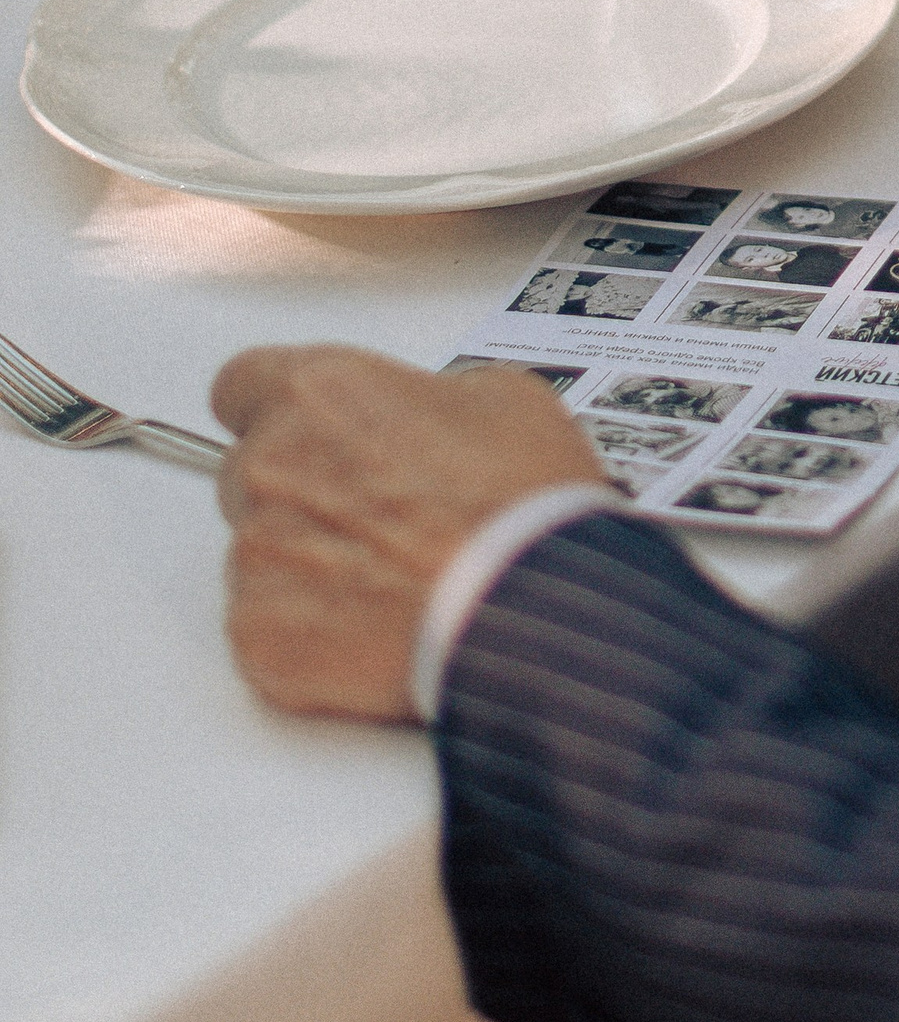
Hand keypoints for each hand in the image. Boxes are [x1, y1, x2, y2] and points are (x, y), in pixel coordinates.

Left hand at [215, 347, 604, 721]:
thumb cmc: (525, 506)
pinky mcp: (258, 635)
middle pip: (251, 473)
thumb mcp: (504, 398)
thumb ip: (428, 398)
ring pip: (260, 555)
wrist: (532, 605)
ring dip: (309, 565)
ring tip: (392, 582)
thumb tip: (427, 422)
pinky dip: (311, 634)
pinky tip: (376, 630)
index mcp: (318, 394)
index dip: (278, 410)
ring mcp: (256, 555)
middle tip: (376, 519)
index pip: (242, 386)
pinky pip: (266, 629)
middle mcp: (271, 466)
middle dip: (302, 494)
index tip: (307, 432)